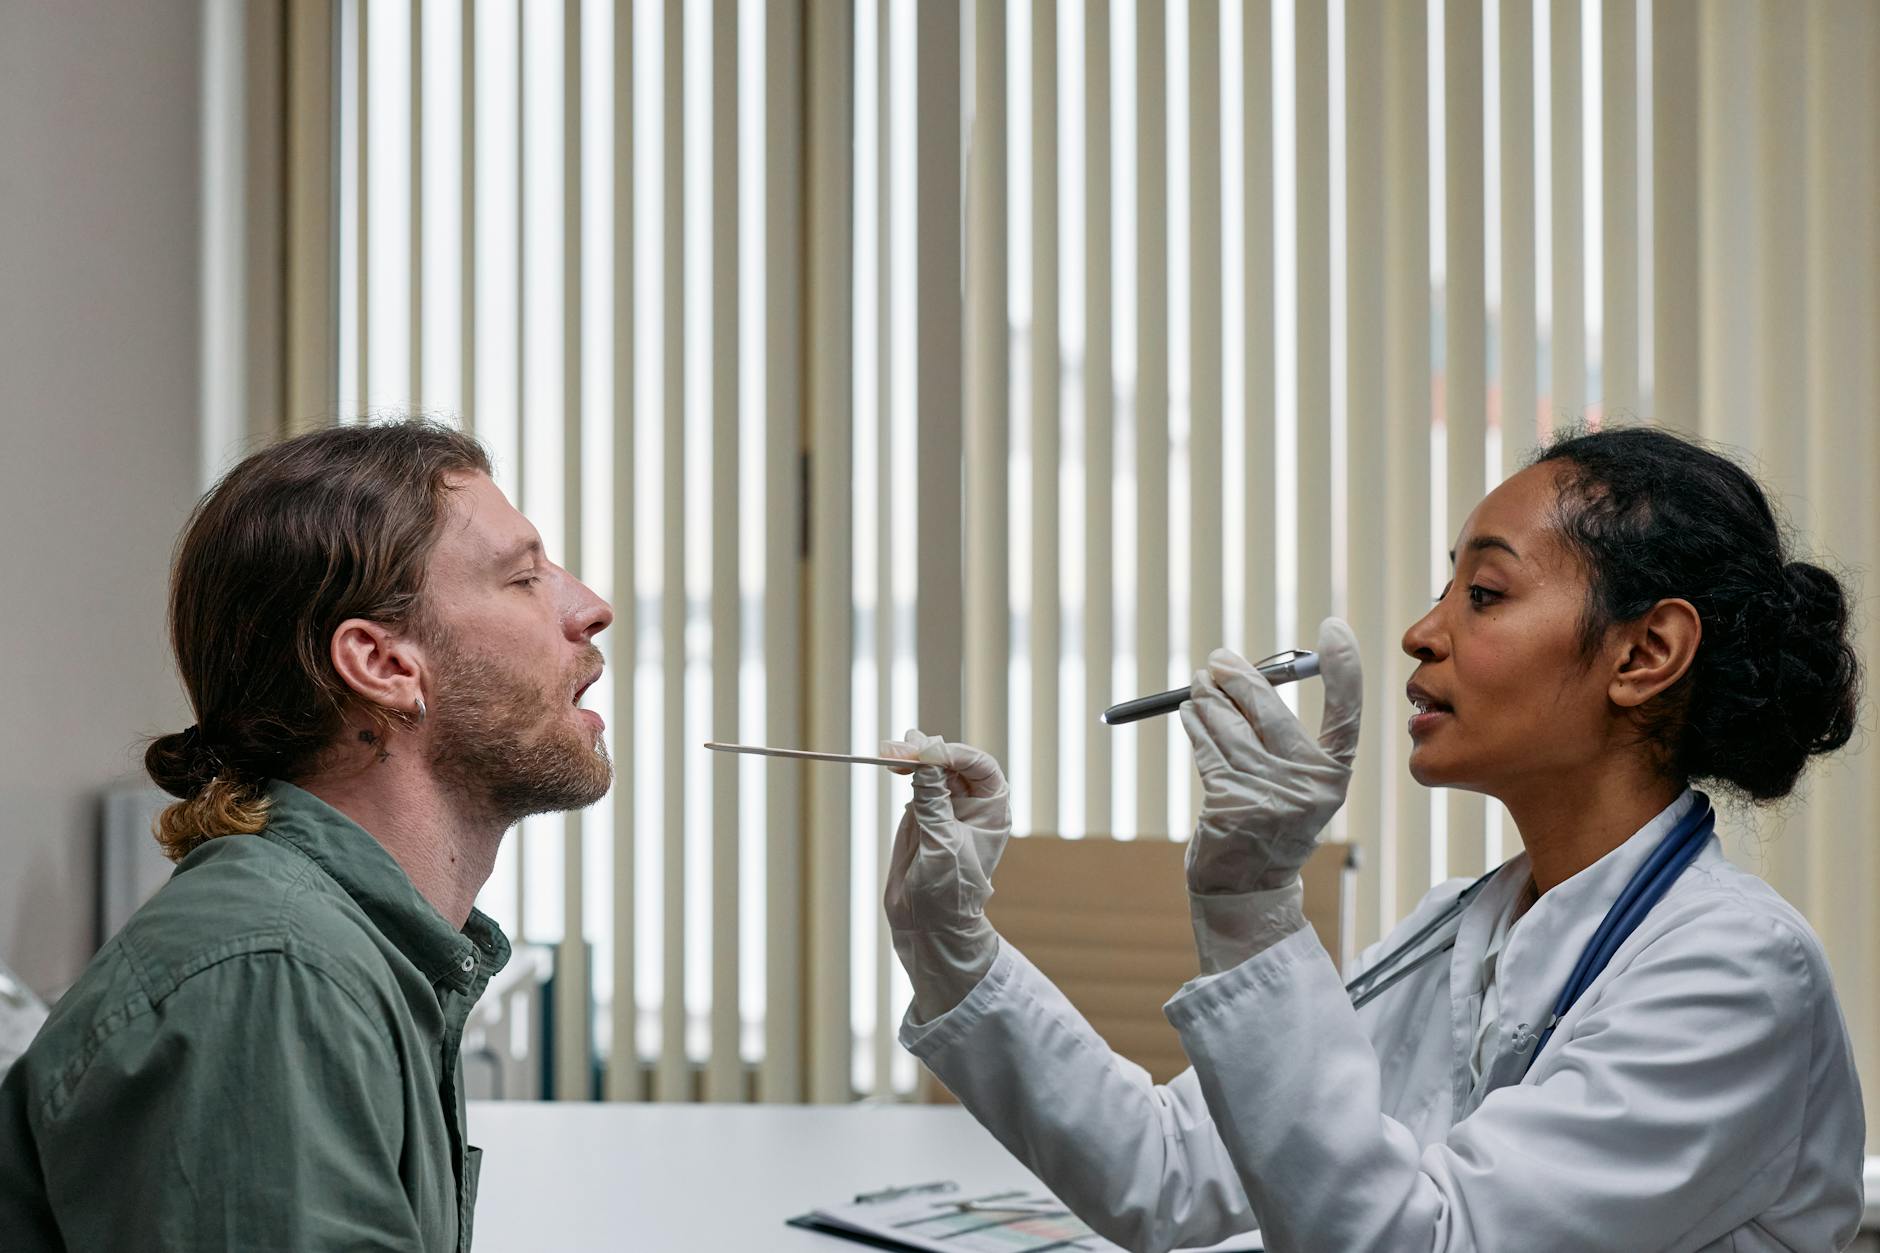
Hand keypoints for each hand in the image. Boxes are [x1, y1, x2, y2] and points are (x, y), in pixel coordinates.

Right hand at [880, 730, 1013, 1021]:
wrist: (929, 925)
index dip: (952, 753)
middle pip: (952, 761)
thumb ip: (934, 800)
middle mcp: (972, 802)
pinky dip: (904, 770)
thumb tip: (928, 756)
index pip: (977, 765)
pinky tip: (891, 762)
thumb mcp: (942, 843)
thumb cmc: (949, 891)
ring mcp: (946, 806)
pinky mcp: (922, 814)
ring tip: (888, 751)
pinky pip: (916, 783)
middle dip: (926, 751)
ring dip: (911, 756)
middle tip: (897, 749)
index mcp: (991, 809)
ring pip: (932, 768)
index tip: (924, 755)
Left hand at [1180, 618, 1362, 896]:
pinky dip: (1196, 724)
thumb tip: (1247, 676)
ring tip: (1199, 684)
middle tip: (1219, 660)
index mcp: (1333, 777)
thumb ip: (1282, 738)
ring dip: (1208, 697)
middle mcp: (1307, 786)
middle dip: (1239, 677)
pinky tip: (1190, 712)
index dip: (1344, 669)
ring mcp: (1268, 796)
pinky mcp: (1230, 803)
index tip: (1333, 628)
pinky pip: (1207, 748)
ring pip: (1229, 726)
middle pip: (1270, 710)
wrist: (1248, 887)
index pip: (1346, 714)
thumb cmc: (1271, 822)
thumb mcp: (1295, 785)